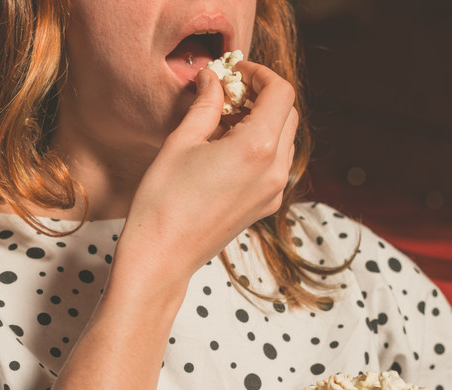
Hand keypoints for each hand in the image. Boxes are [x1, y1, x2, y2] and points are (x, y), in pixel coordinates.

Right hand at [113, 62, 298, 299]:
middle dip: (262, 96)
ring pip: (284, 139)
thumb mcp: (181, 142)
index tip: (236, 71)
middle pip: (288, 114)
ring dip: (262, 121)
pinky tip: (226, 148)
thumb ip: (205, 105)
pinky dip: (260, 146)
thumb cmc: (164, 201)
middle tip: (229, 92)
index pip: (281, 93)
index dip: (260, 74)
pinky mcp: (264, 206)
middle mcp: (274, 170)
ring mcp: (273, 191)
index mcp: (257, 148)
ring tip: (224, 120)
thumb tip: (213, 79)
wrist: (163, 255)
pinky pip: (274, 164)